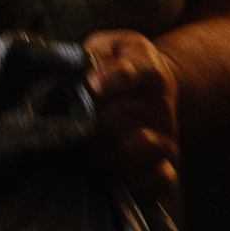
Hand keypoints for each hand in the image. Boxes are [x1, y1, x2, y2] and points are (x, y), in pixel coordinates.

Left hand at [84, 29, 180, 207]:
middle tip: (63, 127)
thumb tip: (74, 69)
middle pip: (125, 116)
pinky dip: (138, 183)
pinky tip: (111, 178)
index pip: (132, 73)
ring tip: (80, 152)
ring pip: (142, 147)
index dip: (112, 79)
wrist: (153, 91)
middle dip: (90, 122)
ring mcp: (165, 137)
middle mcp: (160, 105)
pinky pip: (161, 180)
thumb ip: (92, 52)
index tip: (91, 85)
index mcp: (147, 70)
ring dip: (106, 152)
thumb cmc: (118, 66)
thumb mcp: (108, 47)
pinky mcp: (166, 166)